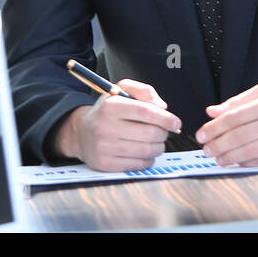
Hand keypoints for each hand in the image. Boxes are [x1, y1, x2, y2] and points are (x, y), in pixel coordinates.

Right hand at [54, 79, 181, 171]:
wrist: (81, 133)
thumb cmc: (106, 111)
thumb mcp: (120, 91)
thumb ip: (143, 91)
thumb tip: (162, 107)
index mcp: (110, 106)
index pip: (145, 112)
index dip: (165, 118)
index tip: (176, 122)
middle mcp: (105, 127)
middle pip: (149, 133)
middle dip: (163, 133)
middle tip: (163, 132)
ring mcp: (104, 147)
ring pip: (146, 151)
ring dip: (158, 147)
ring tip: (155, 142)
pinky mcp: (105, 164)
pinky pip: (138, 165)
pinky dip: (148, 160)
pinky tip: (145, 153)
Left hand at [196, 83, 257, 165]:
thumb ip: (238, 102)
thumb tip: (212, 111)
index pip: (234, 116)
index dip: (214, 127)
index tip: (201, 133)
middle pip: (239, 136)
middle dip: (218, 144)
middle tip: (206, 148)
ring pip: (249, 151)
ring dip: (228, 156)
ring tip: (217, 157)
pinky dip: (245, 163)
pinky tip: (235, 162)